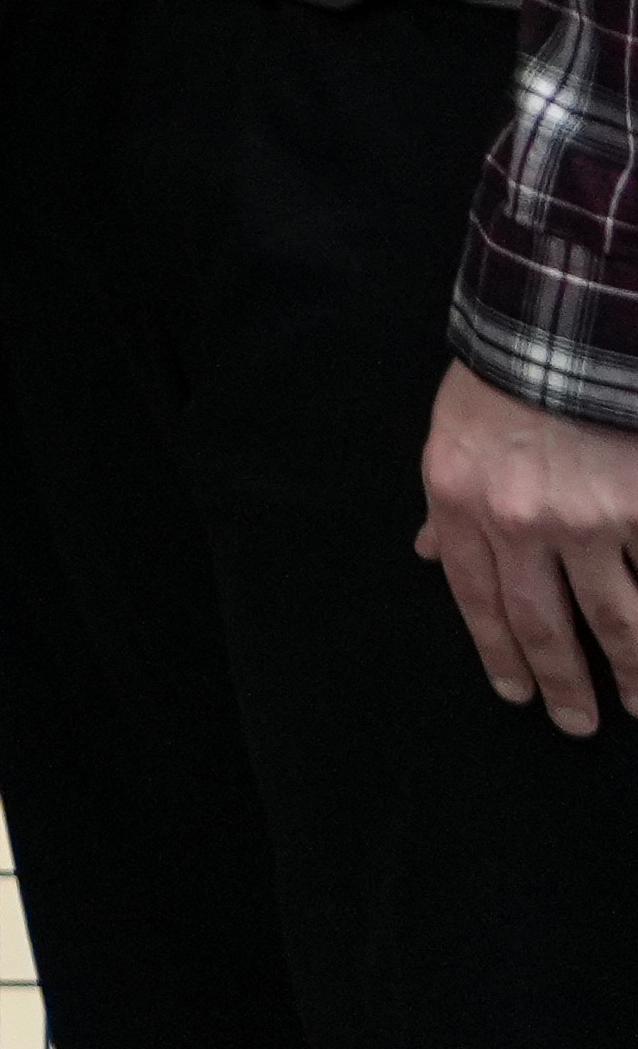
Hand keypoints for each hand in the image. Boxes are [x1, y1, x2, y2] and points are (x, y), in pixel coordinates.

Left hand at [416, 361, 637, 732]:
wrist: (563, 324)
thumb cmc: (503, 381)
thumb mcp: (450, 440)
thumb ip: (448, 507)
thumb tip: (431, 555)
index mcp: (463, 504)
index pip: (480, 602)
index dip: (501, 655)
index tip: (517, 694)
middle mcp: (521, 521)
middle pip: (546, 623)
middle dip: (564, 682)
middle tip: (578, 723)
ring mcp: (590, 517)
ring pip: (617, 617)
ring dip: (632, 669)